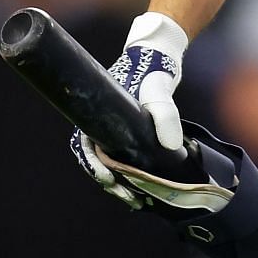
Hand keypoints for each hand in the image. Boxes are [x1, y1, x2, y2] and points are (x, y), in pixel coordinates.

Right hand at [70, 11, 188, 208]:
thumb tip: (171, 146)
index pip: (85, 146)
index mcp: (96, 113)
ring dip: (120, 182)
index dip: (93, 165)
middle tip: (128, 196)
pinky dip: (131, 175)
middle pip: (96, 160)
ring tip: (137, 200)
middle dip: (109, 181)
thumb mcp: (157, 90)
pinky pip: (124, 159)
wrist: (159, 56)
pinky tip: (144, 189)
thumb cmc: (151, 70)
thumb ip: (165, 114)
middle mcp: (100, 123)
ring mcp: (113, 129)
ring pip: (110, 163)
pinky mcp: (127, 134)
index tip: (108, 178)